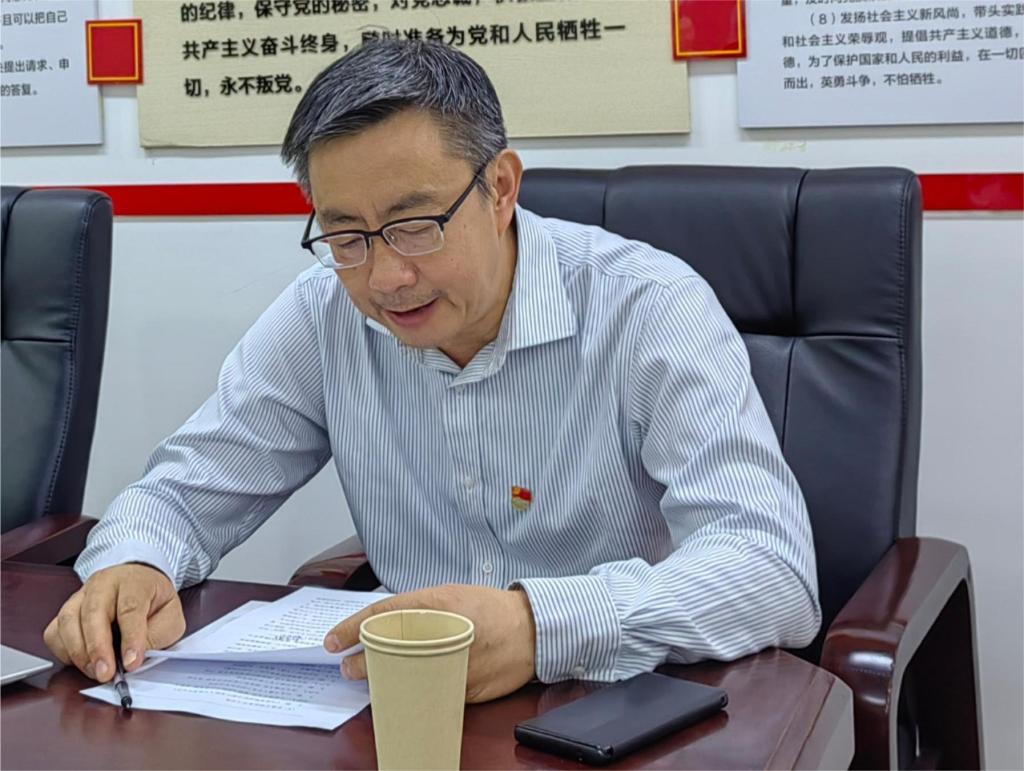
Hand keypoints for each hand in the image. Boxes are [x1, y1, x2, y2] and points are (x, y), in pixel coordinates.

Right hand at [43, 563, 184, 682]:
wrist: (137, 580)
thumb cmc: (153, 601)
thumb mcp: (170, 616)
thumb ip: (158, 635)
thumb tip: (135, 658)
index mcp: (135, 582)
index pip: (131, 608)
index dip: (131, 638)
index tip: (131, 663)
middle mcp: (104, 584)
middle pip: (94, 612)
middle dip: (98, 648)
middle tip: (105, 674)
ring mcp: (81, 595)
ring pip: (69, 621)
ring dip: (79, 652)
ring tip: (96, 671)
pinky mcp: (66, 610)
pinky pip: (55, 631)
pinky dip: (64, 651)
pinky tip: (80, 661)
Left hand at [324, 584, 536, 702]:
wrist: (529, 630)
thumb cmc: (489, 609)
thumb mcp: (449, 595)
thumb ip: (417, 609)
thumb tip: (383, 624)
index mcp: (435, 604)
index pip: (381, 616)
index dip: (351, 629)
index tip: (333, 641)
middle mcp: (439, 635)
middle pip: (385, 653)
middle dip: (360, 663)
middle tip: (347, 666)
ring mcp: (449, 665)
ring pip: (402, 678)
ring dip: (381, 680)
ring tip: (369, 677)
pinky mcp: (460, 689)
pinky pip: (426, 693)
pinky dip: (412, 691)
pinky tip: (404, 688)